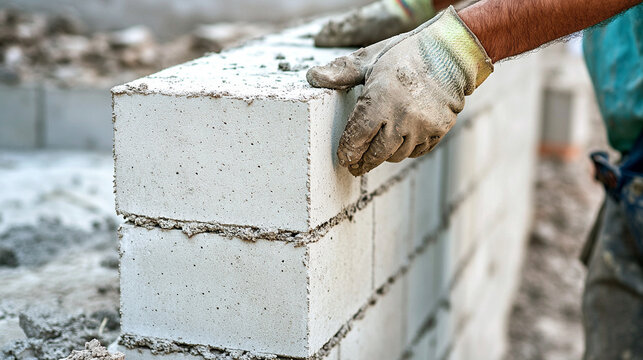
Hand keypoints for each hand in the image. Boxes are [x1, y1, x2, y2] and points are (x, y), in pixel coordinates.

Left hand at [307, 6, 492, 175]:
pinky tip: (399, 144)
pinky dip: (406, 150)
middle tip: (355, 166)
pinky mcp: (439, 130)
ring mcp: (422, 127)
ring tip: (377, 152)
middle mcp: (401, 118)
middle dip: (363, 162)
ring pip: (396, 155)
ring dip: (384, 155)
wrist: (452, 52)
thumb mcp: (371, 58)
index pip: (357, 137)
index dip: (348, 151)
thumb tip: (312, 76)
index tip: (343, 158)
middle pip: (376, 153)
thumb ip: (342, 71)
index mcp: (380, 101)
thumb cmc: (407, 53)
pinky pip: (417, 151)